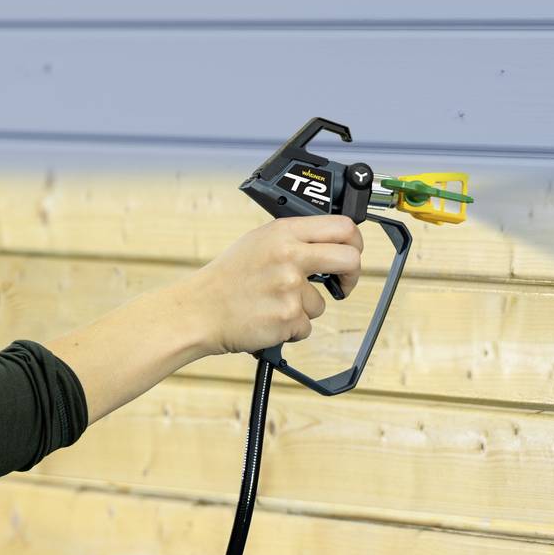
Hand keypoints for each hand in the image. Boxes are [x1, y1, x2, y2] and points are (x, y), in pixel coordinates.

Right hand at [183, 216, 363, 356]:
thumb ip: (294, 238)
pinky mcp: (288, 318)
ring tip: (272, 304)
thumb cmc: (227, 279)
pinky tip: (267, 318)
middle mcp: (289, 256)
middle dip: (351, 276)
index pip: (342, 227)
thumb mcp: (258, 242)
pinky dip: (290, 328)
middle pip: (350, 260)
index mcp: (283, 233)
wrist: (198, 311)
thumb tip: (332, 241)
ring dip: (302, 309)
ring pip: (321, 303)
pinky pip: (306, 326)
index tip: (351, 253)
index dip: (355, 241)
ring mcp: (290, 288)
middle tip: (342, 284)